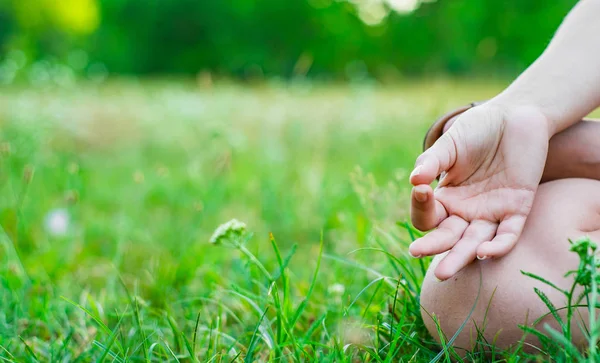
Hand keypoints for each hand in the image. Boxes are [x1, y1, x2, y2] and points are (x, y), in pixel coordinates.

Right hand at [409, 103, 549, 279]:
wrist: (515, 116)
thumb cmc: (478, 128)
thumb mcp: (451, 144)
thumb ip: (432, 161)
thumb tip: (414, 180)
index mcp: (446, 197)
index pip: (428, 215)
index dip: (420, 206)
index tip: (421, 190)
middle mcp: (466, 211)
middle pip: (448, 237)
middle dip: (433, 247)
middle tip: (416, 253)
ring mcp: (491, 212)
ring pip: (475, 242)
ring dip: (461, 257)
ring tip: (444, 273)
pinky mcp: (517, 209)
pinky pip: (508, 234)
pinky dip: (498, 246)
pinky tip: (485, 253)